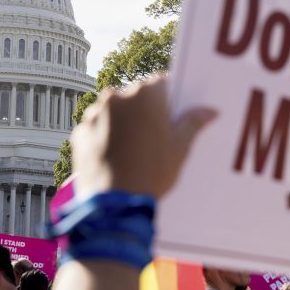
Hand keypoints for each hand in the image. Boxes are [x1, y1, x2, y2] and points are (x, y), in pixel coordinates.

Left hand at [71, 77, 216, 198]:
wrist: (113, 206)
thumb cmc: (150, 174)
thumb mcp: (179, 149)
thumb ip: (193, 123)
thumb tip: (209, 111)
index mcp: (145, 95)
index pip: (162, 83)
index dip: (169, 99)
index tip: (171, 114)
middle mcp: (117, 97)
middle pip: (137, 96)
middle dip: (146, 112)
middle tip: (155, 138)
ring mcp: (95, 114)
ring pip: (115, 111)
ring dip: (124, 122)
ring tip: (134, 151)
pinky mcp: (80, 132)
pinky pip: (97, 127)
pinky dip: (105, 136)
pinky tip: (116, 156)